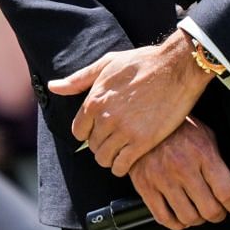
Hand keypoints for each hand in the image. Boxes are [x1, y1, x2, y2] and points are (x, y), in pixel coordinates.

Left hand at [48, 31, 209, 175]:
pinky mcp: (143, 142)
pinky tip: (129, 159)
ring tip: (121, 151)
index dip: (88, 133)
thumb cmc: (142, 62)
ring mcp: (124, 131)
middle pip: (93, 146)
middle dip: (101, 145)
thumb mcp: (107, 64)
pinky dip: (122, 167)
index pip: (79, 131)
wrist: (176, 68)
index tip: (98, 131)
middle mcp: (106, 118)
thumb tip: (53, 87)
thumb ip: (78, 79)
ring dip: (110, 158)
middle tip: (114, 141)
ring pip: (105, 158)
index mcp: (94, 100)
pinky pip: (122, 166)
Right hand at [128, 117, 229, 229]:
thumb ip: (217, 161)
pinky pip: (164, 218)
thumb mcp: (205, 135)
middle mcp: (183, 168)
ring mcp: (162, 179)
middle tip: (217, 209)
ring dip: (197, 219)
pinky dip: (175, 223)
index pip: (227, 193)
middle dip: (218, 214)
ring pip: (188, 218)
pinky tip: (179, 215)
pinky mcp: (145, 186)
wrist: (143, 118)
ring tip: (197, 211)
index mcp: (202, 154)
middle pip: (210, 210)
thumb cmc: (177, 127)